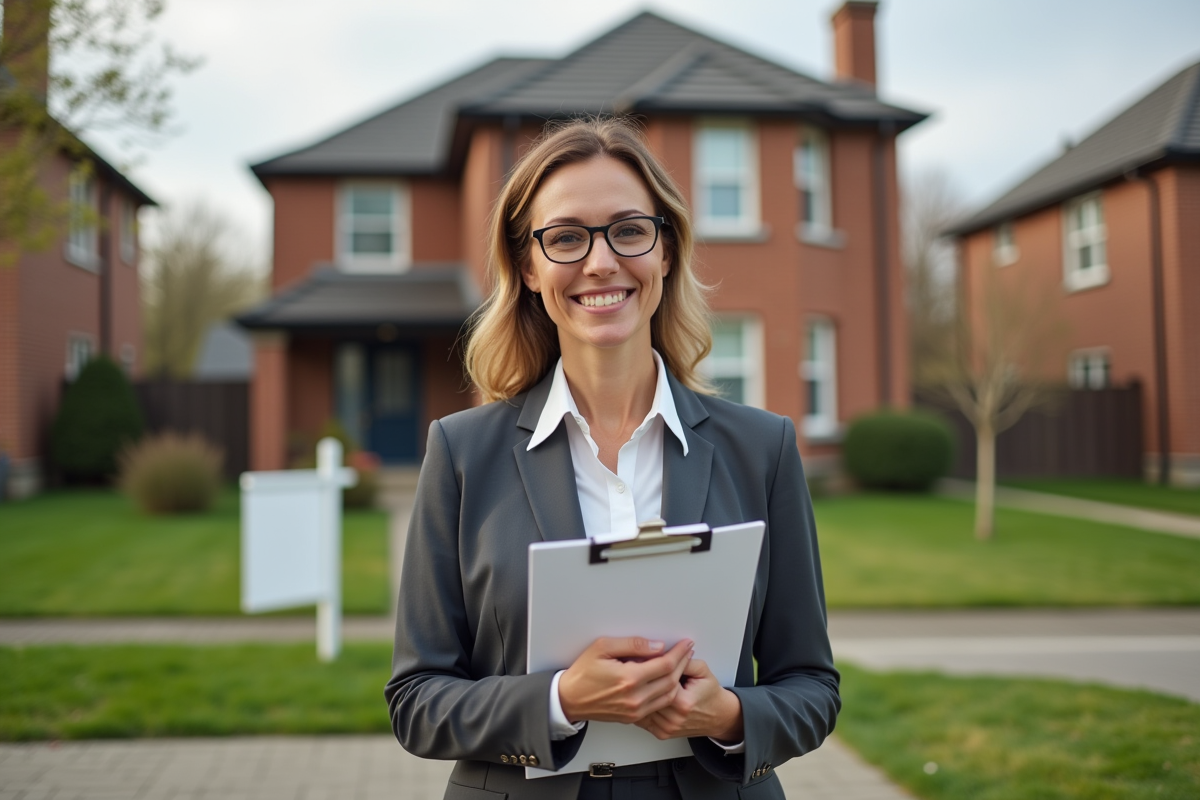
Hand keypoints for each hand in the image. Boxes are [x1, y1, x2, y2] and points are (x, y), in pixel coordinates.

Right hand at [558, 637, 692, 724]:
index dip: (679, 653)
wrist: (569, 699)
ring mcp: (635, 710)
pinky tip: (669, 681)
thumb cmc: (583, 673)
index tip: (686, 644)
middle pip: (671, 680)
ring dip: (678, 679)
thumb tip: (657, 646)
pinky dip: (668, 693)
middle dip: (683, 663)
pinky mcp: (633, 718)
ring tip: (681, 664)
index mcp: (629, 678)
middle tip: (688, 651)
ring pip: (668, 695)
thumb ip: (632, 645)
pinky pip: (658, 705)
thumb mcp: (603, 647)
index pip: (665, 664)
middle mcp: (635, 697)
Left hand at [635, 656, 743, 741]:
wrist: (717, 716)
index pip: (660, 681)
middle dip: (641, 681)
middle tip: (632, 668)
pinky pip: (644, 720)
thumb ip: (685, 661)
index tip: (643, 660)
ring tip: (634, 681)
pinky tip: (638, 697)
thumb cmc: (710, 694)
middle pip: (648, 695)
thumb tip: (668, 651)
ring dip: (637, 695)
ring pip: (643, 708)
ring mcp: (667, 728)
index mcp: (683, 702)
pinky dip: (640, 708)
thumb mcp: (702, 671)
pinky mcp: (663, 733)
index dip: (650, 669)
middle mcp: (674, 718)